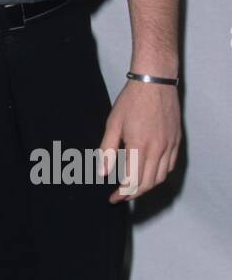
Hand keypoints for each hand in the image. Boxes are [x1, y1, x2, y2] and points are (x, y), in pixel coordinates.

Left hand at [99, 79, 181, 202]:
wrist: (155, 81)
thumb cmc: (132, 100)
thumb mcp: (113, 123)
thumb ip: (107, 150)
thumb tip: (102, 173)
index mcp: (140, 146)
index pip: (133, 181)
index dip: (122, 194)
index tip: (113, 198)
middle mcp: (158, 149)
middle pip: (148, 184)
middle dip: (133, 194)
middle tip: (121, 196)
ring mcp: (170, 145)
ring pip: (161, 177)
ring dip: (147, 186)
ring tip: (133, 187)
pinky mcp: (177, 140)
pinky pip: (170, 165)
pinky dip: (160, 174)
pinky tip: (149, 172)